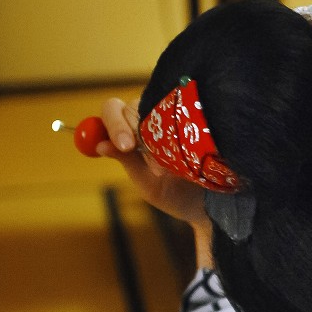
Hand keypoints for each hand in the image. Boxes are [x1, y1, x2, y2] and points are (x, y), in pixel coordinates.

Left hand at [95, 98, 209, 236]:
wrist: (212, 205)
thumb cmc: (176, 195)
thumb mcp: (147, 183)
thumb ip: (126, 161)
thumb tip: (100, 145)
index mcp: (132, 133)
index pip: (113, 111)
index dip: (114, 124)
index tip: (125, 145)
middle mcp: (150, 119)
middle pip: (131, 106)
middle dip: (129, 127)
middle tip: (136, 149)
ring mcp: (174, 116)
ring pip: (155, 108)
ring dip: (157, 133)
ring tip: (173, 160)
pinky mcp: (196, 116)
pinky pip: (183, 112)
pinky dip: (183, 128)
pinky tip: (192, 146)